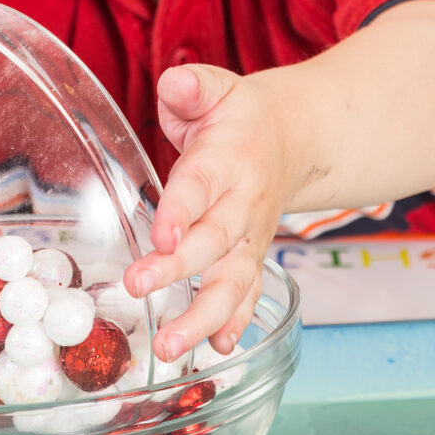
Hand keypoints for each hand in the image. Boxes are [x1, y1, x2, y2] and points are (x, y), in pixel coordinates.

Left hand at [124, 65, 298, 361]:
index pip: (201, 186)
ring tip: (170, 346)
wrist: (296, 138)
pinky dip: (235, 322)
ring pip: (232, 281)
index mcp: (227, 159)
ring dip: (202, 315)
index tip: (160, 236)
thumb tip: (176, 85)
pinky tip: (215, 349)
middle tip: (138, 286)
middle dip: (177, 269)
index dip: (181, 211)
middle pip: (213, 241)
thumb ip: (191, 87)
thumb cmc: (240, 116)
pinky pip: (247, 294)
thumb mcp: (216, 88)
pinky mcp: (251, 257)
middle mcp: (243, 203)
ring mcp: (251, 236)